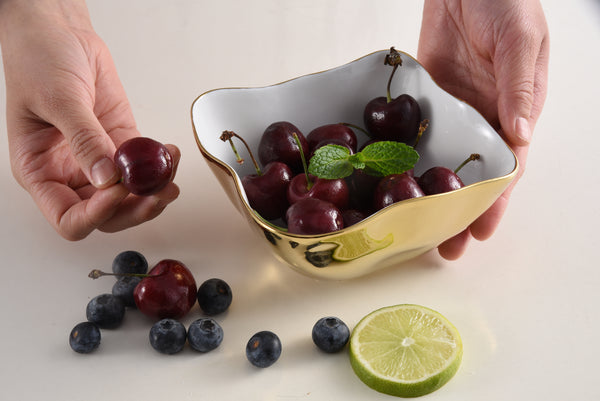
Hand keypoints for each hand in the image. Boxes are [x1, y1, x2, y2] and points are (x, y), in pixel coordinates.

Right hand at [0, 0, 179, 239]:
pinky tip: (170, 154)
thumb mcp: (58, 100)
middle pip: (107, 215)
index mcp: (41, 173)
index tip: (117, 190)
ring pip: (129, 196)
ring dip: (153, 192)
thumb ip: (84, 140)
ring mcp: (98, 161)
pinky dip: (160, 167)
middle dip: (134, 210)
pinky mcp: (121, 144)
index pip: (69, 218)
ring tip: (171, 174)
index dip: (96, 214)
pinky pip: (143, 168)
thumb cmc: (38, 61)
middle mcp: (70, 174)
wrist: (59, 33)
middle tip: (158, 195)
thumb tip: (106, 177)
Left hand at [417, 0, 548, 259]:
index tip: (480, 232)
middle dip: (460, 213)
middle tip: (444, 249)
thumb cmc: (504, 0)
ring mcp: (454, 113)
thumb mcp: (519, 39)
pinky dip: (411, 163)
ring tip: (418, 229)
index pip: (506, 168)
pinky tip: (398, 186)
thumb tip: (520, 133)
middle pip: (472, 176)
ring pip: (444, 164)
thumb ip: (519, 84)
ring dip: (433, 196)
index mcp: (516, 111)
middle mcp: (485, 119)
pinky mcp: (427, 101)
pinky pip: (418, 137)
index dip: (493, 202)